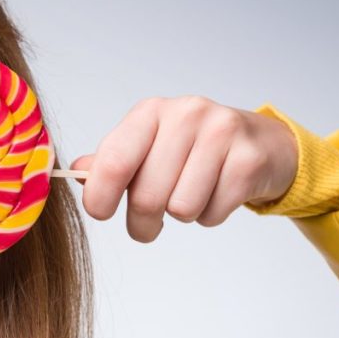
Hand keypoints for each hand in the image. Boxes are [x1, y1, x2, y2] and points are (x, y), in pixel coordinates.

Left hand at [69, 95, 298, 242]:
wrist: (262, 143)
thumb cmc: (192, 149)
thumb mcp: (147, 146)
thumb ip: (110, 161)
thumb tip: (76, 172)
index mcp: (150, 112)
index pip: (115, 160)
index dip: (100, 196)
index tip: (100, 212)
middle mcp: (185, 115)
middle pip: (147, 196)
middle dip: (142, 223)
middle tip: (147, 225)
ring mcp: (221, 133)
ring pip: (181, 209)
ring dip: (182, 216)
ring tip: (190, 195)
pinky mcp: (249, 159)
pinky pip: (212, 213)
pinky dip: (210, 216)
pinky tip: (217, 192)